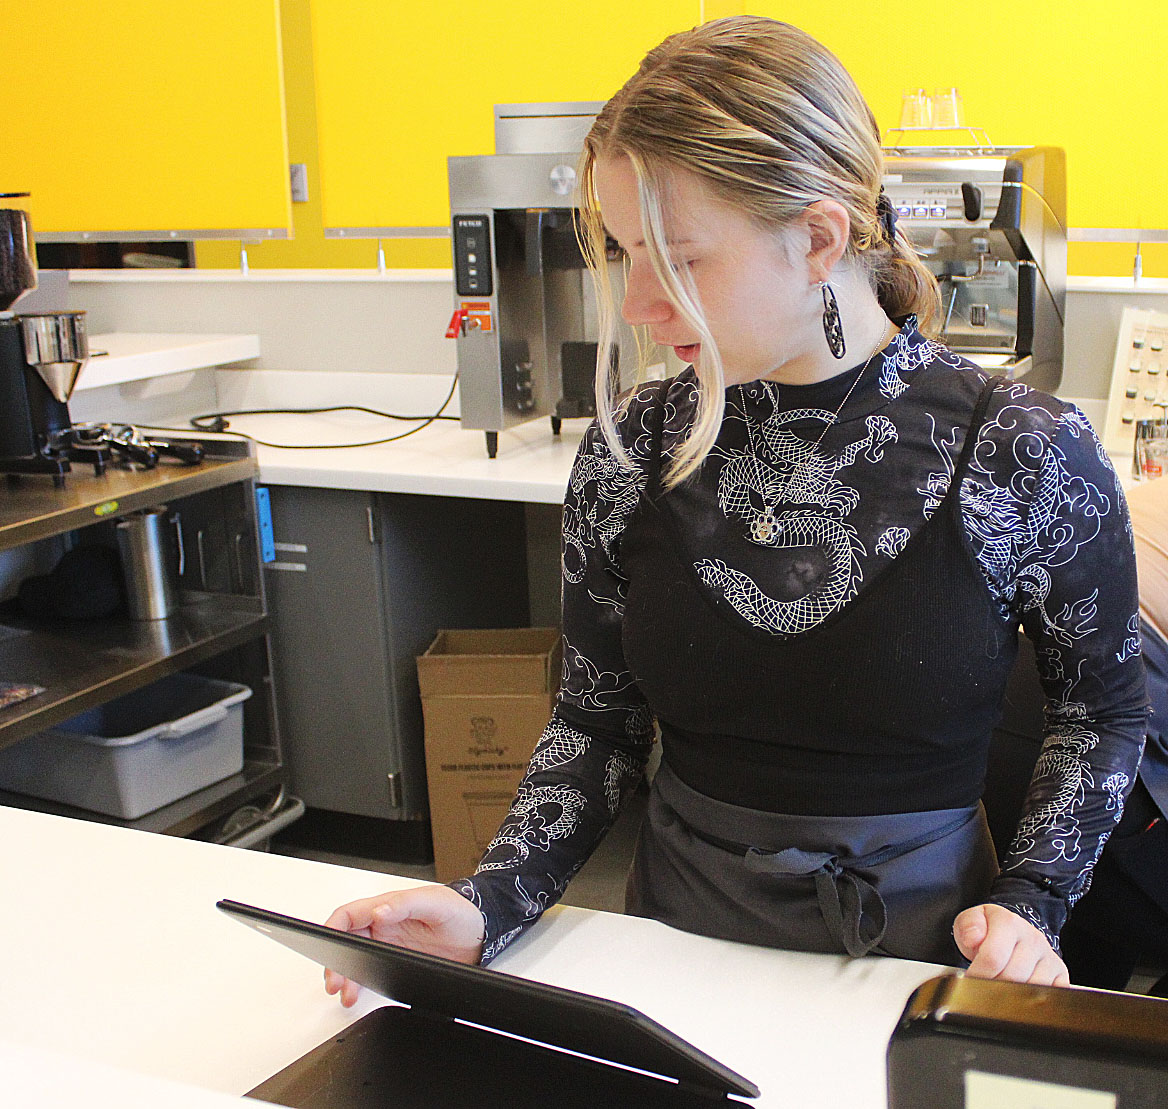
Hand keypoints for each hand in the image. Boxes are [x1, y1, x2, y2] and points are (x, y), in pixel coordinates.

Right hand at [323, 884, 485, 1006]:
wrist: (480, 935)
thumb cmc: (460, 911)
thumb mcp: (436, 903)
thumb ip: (406, 904)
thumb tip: (378, 911)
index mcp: (388, 906)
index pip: (350, 914)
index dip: (334, 927)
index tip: (326, 943)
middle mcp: (383, 924)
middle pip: (346, 939)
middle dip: (335, 959)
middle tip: (334, 980)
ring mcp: (388, 944)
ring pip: (354, 959)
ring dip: (344, 975)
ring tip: (343, 992)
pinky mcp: (395, 962)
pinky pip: (368, 972)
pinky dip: (357, 985)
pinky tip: (354, 995)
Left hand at [953, 903, 1068, 986]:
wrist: (1010, 931)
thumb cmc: (987, 929)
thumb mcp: (970, 921)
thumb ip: (968, 926)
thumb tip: (973, 939)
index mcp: (1010, 922)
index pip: (993, 957)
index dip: (978, 973)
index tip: (969, 979)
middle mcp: (1034, 938)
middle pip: (1011, 976)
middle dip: (992, 985)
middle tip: (982, 985)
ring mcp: (1049, 956)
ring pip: (1031, 988)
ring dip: (1012, 994)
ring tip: (999, 985)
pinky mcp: (1060, 973)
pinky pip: (1051, 995)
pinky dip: (1034, 999)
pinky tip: (1019, 993)